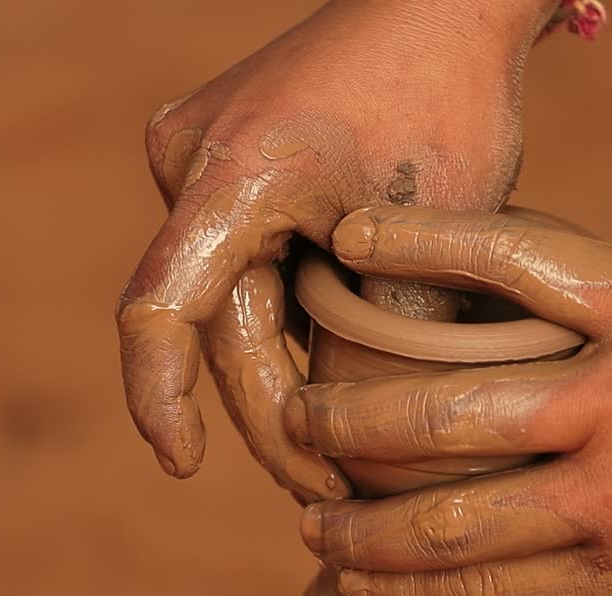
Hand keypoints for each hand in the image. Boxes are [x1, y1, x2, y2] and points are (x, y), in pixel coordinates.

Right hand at [116, 0, 557, 500]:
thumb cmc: (450, 95)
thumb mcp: (437, 228)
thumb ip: (388, 330)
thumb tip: (358, 429)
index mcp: (232, 173)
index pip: (160, 310)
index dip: (161, 400)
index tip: (183, 465)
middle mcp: (193, 159)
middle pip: (215, 318)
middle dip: (268, 409)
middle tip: (321, 485)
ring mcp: (203, 152)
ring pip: (233, 292)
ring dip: (276, 365)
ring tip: (330, 445)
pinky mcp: (229, 156)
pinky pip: (243, 254)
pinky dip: (281, 312)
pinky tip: (325, 364)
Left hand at [288, 205, 611, 595]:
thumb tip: (535, 349)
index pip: (512, 257)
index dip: (418, 243)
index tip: (350, 244)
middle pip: (444, 403)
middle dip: (348, 421)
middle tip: (296, 425)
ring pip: (451, 511)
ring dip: (363, 522)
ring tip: (315, 523)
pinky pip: (493, 585)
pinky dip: (414, 586)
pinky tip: (367, 585)